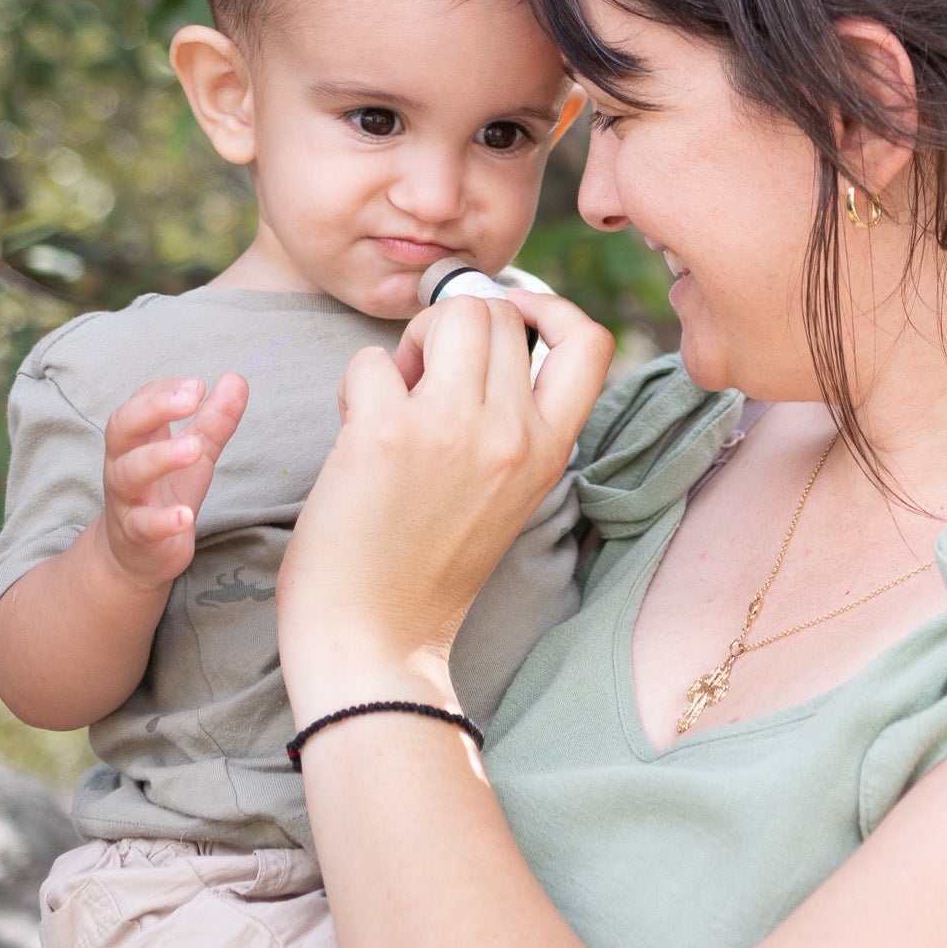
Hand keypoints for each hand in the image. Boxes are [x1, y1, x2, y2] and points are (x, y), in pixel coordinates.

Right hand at [98, 373, 248, 588]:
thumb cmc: (166, 492)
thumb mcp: (195, 452)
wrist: (139, 553)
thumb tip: (236, 378)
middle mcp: (124, 464)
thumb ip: (215, 419)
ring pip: (129, 474)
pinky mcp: (136, 535)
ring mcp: (127, 500)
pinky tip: (185, 516)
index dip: (163, 391)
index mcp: (139, 440)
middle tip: (191, 400)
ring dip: (160, 458)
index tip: (198, 386)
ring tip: (194, 449)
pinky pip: (142, 525)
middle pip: (121, 429)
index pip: (138, 403)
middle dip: (153, 409)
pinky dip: (163, 521)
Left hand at [277, 292, 611, 719]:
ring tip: (397, 393)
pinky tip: (356, 427)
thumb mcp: (506, 493)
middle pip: (499, 313)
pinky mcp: (385, 434)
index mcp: (551, 451)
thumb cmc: (427, 568)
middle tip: (427, 377)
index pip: (590, 341)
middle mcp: (513, 434)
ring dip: (413, 340)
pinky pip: (371, 360)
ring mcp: (453, 431)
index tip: (509, 318)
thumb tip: (481, 338)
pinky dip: (358, 382)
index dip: (547, 307)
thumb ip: (512, 423)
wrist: (373, 640)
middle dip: (455, 326)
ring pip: (449, 315)